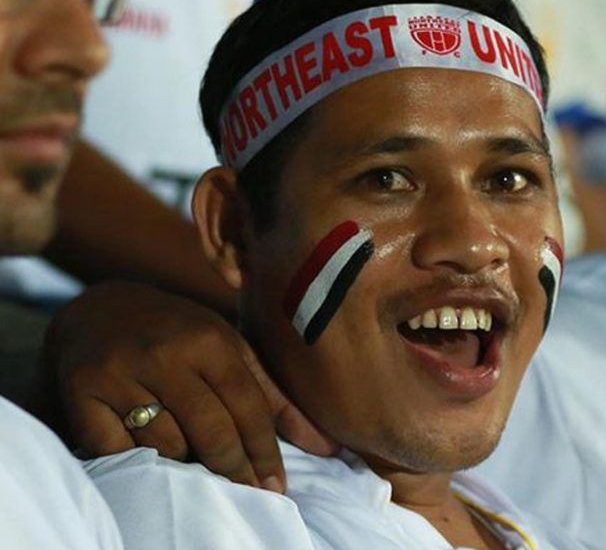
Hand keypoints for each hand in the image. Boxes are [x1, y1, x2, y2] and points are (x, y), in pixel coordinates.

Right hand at [38, 282, 338, 489]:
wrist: (100, 309)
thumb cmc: (178, 333)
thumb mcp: (228, 348)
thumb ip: (272, 395)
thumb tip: (327, 447)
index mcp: (209, 339)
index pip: (247, 404)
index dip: (265, 451)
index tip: (277, 488)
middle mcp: (166, 354)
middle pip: (210, 429)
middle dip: (234, 469)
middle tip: (248, 495)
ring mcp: (120, 373)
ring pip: (166, 446)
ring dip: (185, 464)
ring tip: (196, 466)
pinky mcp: (81, 394)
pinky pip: (116, 451)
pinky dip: (136, 463)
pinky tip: (150, 462)